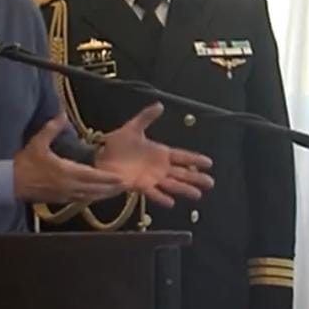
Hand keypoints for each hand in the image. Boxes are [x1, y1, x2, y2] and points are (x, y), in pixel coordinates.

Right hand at [14, 113, 125, 203]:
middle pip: (94, 190)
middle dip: (110, 188)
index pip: (92, 176)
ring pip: (88, 196)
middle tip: (123, 186)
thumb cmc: (25, 163)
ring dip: (102, 194)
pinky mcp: (59, 199)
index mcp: (66, 171)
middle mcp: (69, 186)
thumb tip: (62, 115)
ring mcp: (64, 194)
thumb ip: (52, 128)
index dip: (107, 178)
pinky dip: (90, 197)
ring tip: (114, 191)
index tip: (120, 178)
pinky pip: (79, 199)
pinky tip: (95, 195)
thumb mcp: (38, 142)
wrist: (10, 183)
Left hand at [93, 102, 213, 206]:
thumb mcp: (132, 128)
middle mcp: (159, 167)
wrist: (98, 156)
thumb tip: (160, 105)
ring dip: (184, 189)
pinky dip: (161, 197)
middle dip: (196, 177)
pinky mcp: (139, 185)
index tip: (209, 163)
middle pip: (182, 173)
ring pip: (172, 184)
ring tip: (197, 195)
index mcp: (159, 153)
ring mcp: (150, 178)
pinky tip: (171, 203)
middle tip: (210, 183)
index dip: (195, 159)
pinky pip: (153, 192)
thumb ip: (146, 117)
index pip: (182, 156)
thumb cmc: (115, 144)